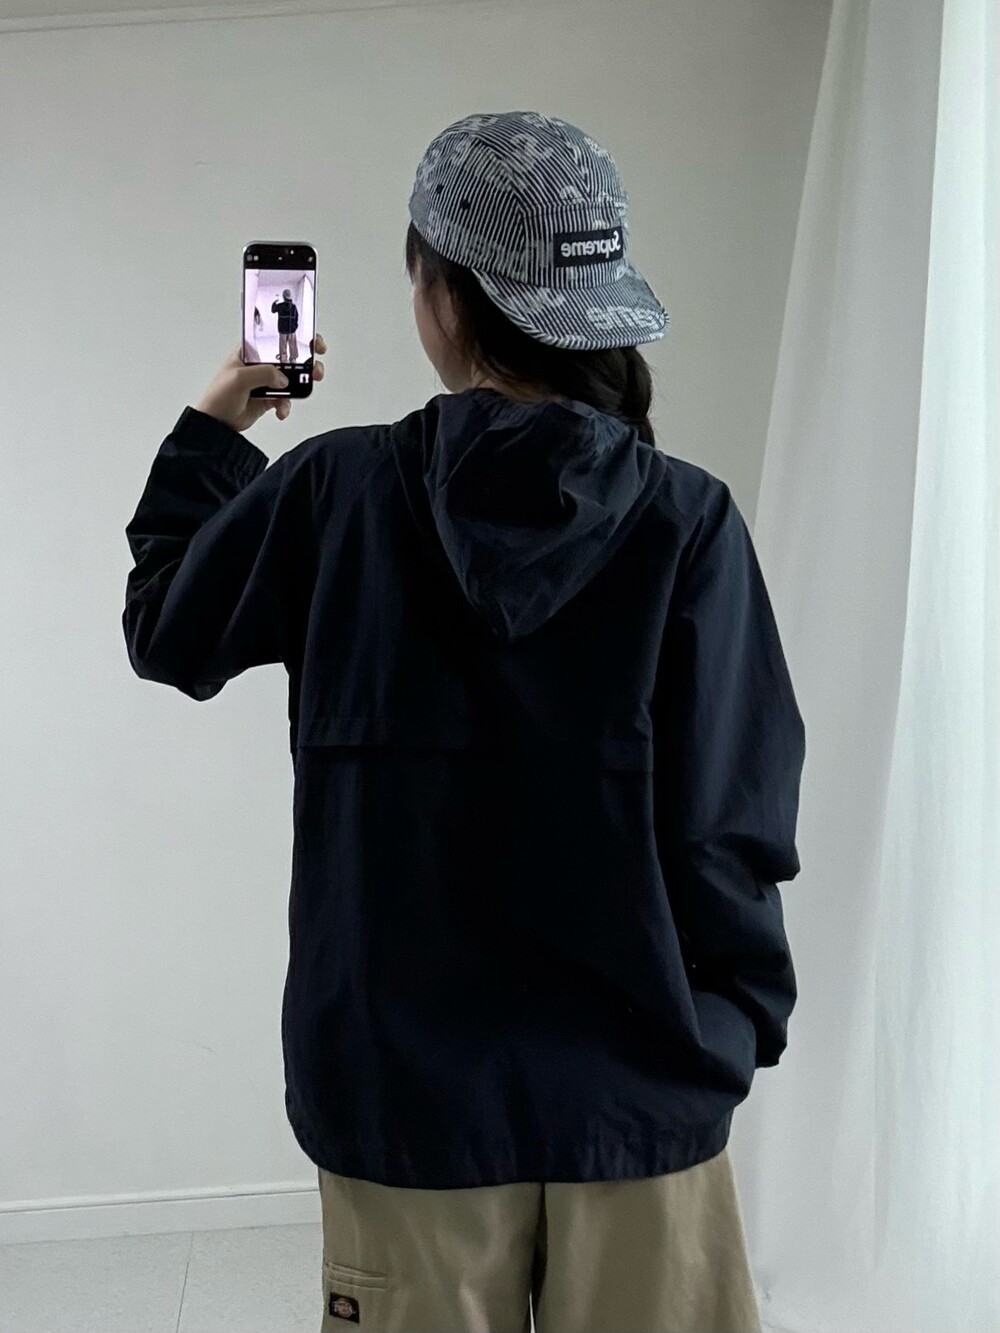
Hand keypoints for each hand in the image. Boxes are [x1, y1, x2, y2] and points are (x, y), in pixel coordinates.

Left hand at [194, 334, 326, 431]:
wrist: (215, 424)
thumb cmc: (218, 397)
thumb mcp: (239, 378)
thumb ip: (263, 373)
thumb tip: (283, 378)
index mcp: (251, 352)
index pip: (276, 338)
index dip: (295, 337)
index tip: (311, 341)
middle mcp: (259, 365)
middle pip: (290, 359)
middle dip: (306, 363)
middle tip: (314, 369)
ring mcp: (265, 382)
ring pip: (291, 380)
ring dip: (300, 386)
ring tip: (303, 390)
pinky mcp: (269, 398)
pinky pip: (285, 400)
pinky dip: (286, 406)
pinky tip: (281, 410)